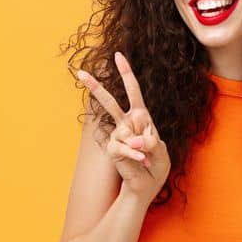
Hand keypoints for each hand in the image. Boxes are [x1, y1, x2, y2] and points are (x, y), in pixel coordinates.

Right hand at [78, 52, 169, 201]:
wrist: (147, 185)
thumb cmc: (156, 165)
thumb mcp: (161, 151)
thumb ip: (151, 141)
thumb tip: (132, 138)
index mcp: (141, 118)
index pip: (133, 92)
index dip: (126, 74)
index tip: (118, 56)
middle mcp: (126, 124)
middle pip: (110, 103)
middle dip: (95, 87)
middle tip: (80, 72)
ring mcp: (117, 136)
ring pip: (127, 131)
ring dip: (143, 146)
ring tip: (148, 157)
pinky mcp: (113, 150)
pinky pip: (125, 147)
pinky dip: (137, 155)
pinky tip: (143, 161)